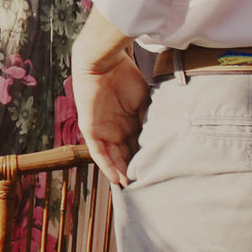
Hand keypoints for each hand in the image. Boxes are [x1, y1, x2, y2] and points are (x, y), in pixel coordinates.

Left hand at [72, 43, 149, 191]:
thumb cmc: (125, 76)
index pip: (137, 144)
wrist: (104, 63)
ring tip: (132, 188)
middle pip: (125, 153)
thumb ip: (149, 119)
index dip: (145, 158)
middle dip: (134, 169)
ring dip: (121, 172)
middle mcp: (116, 127)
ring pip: (112, 156)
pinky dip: (107, 165)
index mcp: (129, 120)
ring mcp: (103, 129)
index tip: (157, 172)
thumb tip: (160, 138)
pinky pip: (98, 152)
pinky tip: (117, 178)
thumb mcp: (144, 101)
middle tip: (145, 186)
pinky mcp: (91, 129)